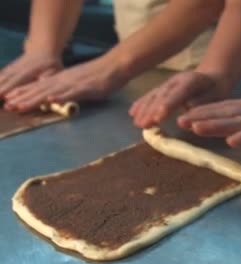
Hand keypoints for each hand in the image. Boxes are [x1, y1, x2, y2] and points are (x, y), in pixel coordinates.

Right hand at [0, 52, 61, 98]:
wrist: (44, 49)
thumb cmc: (52, 64)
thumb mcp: (54, 69)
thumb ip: (48, 75)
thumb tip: (42, 80)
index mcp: (31, 71)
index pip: (19, 80)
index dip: (11, 88)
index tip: (4, 96)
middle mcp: (21, 69)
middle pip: (9, 79)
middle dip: (2, 88)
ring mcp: (15, 67)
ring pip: (4, 76)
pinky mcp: (12, 67)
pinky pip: (3, 73)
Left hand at [4, 57, 125, 111]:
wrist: (116, 65)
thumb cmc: (100, 76)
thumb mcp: (79, 82)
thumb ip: (67, 89)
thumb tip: (54, 97)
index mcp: (62, 79)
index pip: (39, 87)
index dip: (23, 94)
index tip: (9, 101)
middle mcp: (64, 80)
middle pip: (40, 90)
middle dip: (23, 98)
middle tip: (7, 106)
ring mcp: (74, 83)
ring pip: (51, 91)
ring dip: (34, 98)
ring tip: (20, 106)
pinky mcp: (86, 87)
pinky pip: (71, 93)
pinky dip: (60, 96)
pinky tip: (50, 100)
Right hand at [129, 71, 225, 128]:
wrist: (212, 78)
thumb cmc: (216, 90)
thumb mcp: (216, 96)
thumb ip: (202, 101)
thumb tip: (188, 107)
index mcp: (191, 81)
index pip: (178, 93)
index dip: (167, 105)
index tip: (158, 117)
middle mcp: (176, 81)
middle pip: (162, 96)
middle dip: (151, 110)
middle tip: (143, 125)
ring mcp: (168, 84)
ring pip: (154, 96)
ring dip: (144, 110)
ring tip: (136, 123)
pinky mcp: (163, 88)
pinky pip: (150, 95)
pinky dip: (141, 103)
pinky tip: (132, 112)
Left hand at [176, 95, 240, 147]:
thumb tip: (226, 127)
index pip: (222, 108)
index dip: (201, 112)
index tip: (181, 116)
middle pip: (224, 113)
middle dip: (201, 117)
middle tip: (179, 122)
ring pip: (237, 123)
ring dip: (216, 125)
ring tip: (197, 128)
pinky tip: (233, 141)